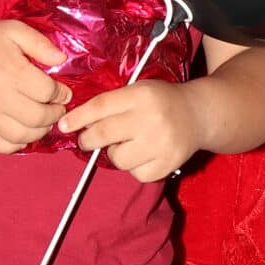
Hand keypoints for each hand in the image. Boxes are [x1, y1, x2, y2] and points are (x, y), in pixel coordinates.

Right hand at [0, 17, 67, 153]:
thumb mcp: (16, 30)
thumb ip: (40, 44)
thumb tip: (61, 59)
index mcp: (12, 72)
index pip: (47, 92)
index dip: (61, 93)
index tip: (62, 92)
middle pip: (38, 117)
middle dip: (54, 114)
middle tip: (56, 108)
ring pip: (21, 136)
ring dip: (39, 131)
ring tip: (42, 121)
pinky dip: (14, 145)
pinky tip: (21, 133)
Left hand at [65, 79, 201, 181]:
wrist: (200, 114)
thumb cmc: (161, 101)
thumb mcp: (138, 90)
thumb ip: (112, 103)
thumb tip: (76, 123)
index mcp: (141, 95)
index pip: (100, 106)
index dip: (78, 117)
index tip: (64, 125)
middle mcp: (151, 118)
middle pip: (104, 134)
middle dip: (88, 140)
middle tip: (87, 140)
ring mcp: (161, 143)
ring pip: (118, 159)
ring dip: (115, 154)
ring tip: (127, 145)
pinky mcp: (168, 163)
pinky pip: (136, 174)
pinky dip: (135, 167)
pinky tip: (144, 154)